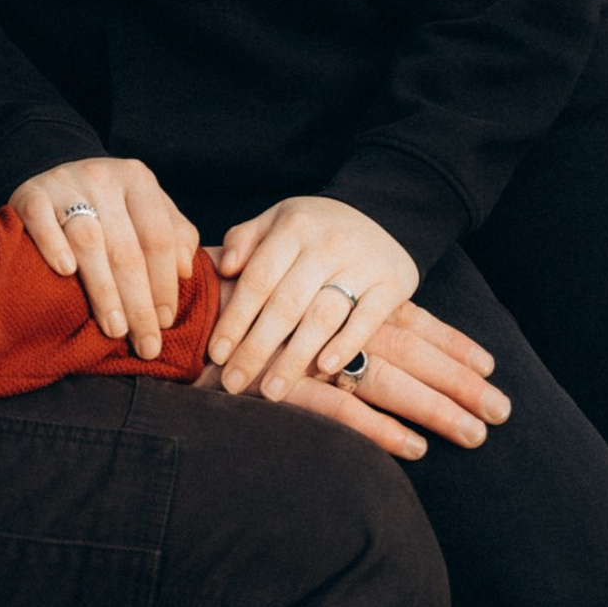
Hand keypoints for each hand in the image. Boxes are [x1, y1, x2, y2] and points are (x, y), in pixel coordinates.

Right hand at [9, 156, 199, 359]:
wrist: (56, 179)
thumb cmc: (112, 206)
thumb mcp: (147, 210)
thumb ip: (175, 235)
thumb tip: (185, 271)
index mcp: (137, 179)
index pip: (157, 238)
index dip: (164, 283)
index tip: (167, 322)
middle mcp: (103, 176)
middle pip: (125, 248)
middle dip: (139, 302)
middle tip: (146, 343)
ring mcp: (65, 183)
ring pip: (88, 240)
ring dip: (104, 290)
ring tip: (115, 329)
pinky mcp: (30, 194)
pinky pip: (41, 219)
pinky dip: (53, 244)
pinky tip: (66, 271)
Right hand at [197, 299, 509, 462]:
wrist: (175, 307)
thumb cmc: (233, 300)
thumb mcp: (286, 294)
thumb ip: (324, 311)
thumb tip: (370, 334)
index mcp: (336, 295)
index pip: (406, 320)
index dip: (448, 342)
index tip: (489, 366)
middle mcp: (332, 320)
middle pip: (409, 352)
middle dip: (458, 382)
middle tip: (503, 412)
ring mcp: (309, 352)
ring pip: (387, 380)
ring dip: (433, 408)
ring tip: (474, 435)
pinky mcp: (286, 384)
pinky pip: (342, 408)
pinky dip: (379, 429)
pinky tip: (413, 449)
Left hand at [210, 195, 418, 397]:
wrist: (377, 216)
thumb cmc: (312, 230)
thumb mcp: (277, 220)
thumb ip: (244, 239)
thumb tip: (224, 267)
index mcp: (294, 226)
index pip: (258, 278)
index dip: (235, 318)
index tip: (216, 353)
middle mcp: (328, 243)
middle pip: (286, 304)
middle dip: (256, 348)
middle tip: (233, 382)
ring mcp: (362, 263)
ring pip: (322, 317)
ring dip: (294, 358)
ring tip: (271, 390)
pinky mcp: (392, 283)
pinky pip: (366, 320)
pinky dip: (345, 345)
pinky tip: (322, 370)